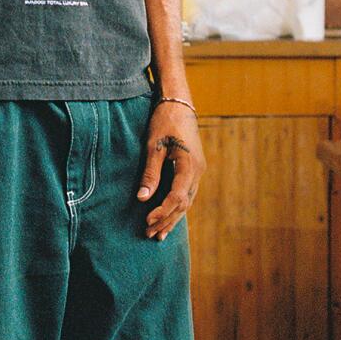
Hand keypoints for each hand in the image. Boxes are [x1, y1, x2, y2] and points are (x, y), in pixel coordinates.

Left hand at [138, 100, 203, 238]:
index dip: (162, 211)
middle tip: (149, 234)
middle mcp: (197, 172)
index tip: (147, 221)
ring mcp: (198, 171)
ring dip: (172, 218)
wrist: (179, 104)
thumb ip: (150, 173)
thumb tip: (142, 198)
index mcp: (190, 165)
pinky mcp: (193, 170)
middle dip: (166, 220)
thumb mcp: (154, 146)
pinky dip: (177, 207)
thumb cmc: (165, 122)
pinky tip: (168, 218)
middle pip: (184, 204)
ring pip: (187, 202)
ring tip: (158, 235)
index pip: (177, 197)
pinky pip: (186, 194)